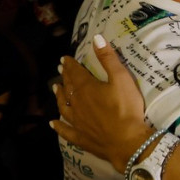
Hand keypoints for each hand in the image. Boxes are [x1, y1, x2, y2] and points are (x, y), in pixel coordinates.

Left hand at [52, 36, 152, 172]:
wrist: (127, 141)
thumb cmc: (126, 108)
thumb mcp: (121, 78)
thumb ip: (108, 58)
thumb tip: (96, 38)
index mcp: (87, 88)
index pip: (76, 73)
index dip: (70, 64)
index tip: (64, 58)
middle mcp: (77, 104)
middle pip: (68, 88)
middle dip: (65, 77)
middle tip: (60, 69)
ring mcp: (77, 122)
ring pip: (63, 107)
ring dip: (59, 97)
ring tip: (55, 89)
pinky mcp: (80, 137)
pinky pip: (65, 130)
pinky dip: (58, 126)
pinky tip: (52, 123)